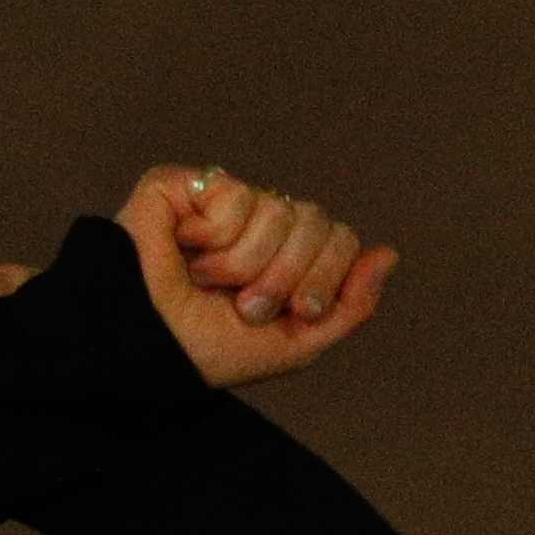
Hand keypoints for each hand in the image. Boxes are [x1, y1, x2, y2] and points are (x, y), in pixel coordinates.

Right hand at [0, 172, 397, 388]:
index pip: (342, 239)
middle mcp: (260, 222)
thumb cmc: (211, 350)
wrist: (146, 346)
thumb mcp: (298, 343)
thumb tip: (389, 254)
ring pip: (280, 211)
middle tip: (245, 303)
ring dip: (246, 264)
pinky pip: (235, 196)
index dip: (324, 278)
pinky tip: (184, 251)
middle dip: (288, 276)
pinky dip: (213, 238)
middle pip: (319, 221)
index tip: (291, 312)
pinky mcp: (184, 184)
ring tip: (208, 282)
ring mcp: (223, 200)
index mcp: (289, 254)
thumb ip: (351, 304)